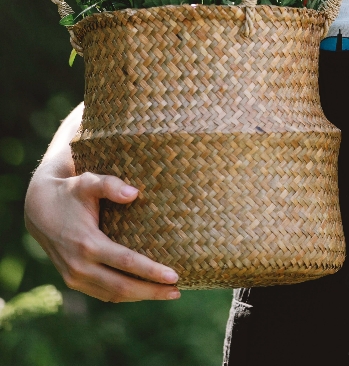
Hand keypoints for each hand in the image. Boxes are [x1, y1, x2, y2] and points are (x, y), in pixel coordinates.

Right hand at [25, 166, 179, 301]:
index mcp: (87, 244)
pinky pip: (102, 293)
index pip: (126, 263)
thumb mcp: (88, 182)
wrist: (39, 209)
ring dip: (140, 296)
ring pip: (112, 294)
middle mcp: (79, 266)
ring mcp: (74, 277)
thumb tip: (135, 193)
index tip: (174, 276)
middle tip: (177, 290)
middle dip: (151, 291)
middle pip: (122, 286)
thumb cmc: (71, 191)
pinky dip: (124, 295)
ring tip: (167, 293)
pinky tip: (143, 291)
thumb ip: (110, 185)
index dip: (151, 271)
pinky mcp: (73, 281)